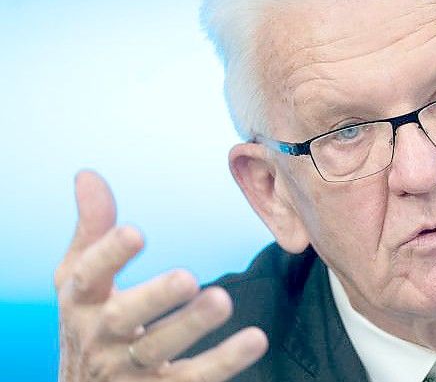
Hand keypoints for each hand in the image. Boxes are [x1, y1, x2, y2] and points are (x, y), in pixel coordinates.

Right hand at [55, 171, 267, 381]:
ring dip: (191, 326)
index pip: (87, 278)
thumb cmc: (90, 325)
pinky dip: (225, 361)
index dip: (108, 255)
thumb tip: (88, 174)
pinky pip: (194, 379)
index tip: (135, 231)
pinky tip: (255, 339)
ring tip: (223, 300)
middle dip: (154, 297)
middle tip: (188, 277)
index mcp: (82, 304)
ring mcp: (130, 369)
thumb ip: (91, 231)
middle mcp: (101, 338)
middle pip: (124, 318)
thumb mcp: (80, 283)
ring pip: (159, 350)